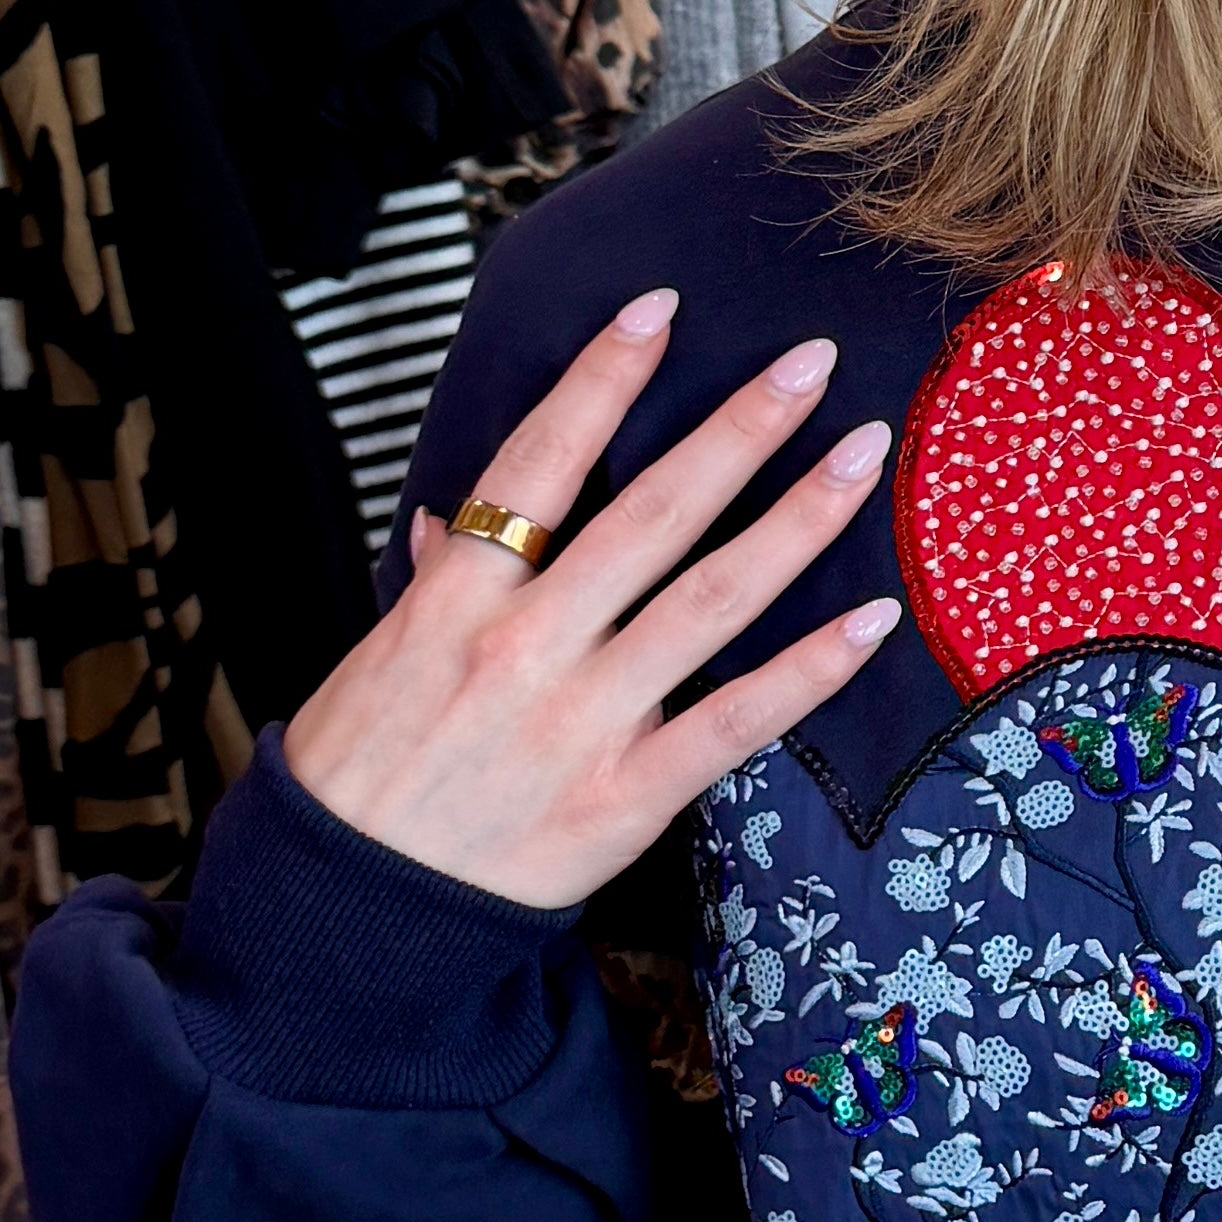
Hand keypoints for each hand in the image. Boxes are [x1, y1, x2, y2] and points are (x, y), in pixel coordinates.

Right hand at [283, 289, 900, 907]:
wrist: (350, 913)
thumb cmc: (361, 780)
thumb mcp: (378, 661)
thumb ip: (435, 585)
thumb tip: (455, 520)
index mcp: (458, 598)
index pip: (539, 461)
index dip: (602, 379)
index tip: (660, 309)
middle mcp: (526, 644)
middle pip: (649, 511)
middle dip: (736, 428)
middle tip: (808, 361)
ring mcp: (583, 719)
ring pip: (709, 597)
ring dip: (796, 519)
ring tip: (862, 453)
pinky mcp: (626, 797)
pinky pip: (735, 720)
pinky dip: (809, 669)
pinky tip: (871, 619)